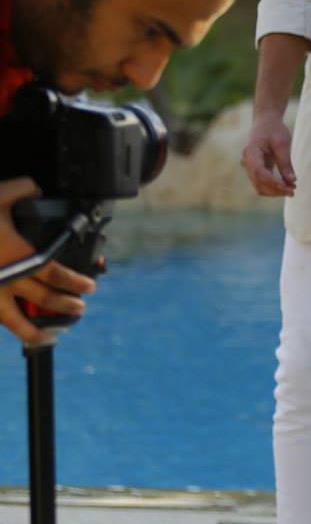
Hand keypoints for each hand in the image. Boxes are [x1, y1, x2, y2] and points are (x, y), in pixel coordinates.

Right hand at [0, 178, 95, 345]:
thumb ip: (22, 189)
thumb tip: (37, 188)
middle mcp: (6, 278)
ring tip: (50, 335)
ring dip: (35, 330)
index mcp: (18, 255)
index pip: (56, 273)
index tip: (89, 287)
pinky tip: (14, 328)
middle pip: (43, 299)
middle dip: (65, 306)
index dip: (76, 282)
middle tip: (79, 309)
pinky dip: (7, 326)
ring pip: (13, 322)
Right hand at [240, 112, 297, 197]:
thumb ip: (285, 162)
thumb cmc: (274, 129)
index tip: (287, 187)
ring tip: (292, 190)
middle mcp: (247, 162)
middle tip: (293, 192)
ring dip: (275, 191)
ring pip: (259, 186)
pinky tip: (287, 186)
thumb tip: (292, 181)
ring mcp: (250, 167)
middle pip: (258, 183)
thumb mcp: (282, 143)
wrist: (266, 122)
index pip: (259, 172)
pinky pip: (262, 182)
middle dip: (275, 190)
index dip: (273, 182)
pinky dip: (273, 186)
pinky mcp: (256, 169)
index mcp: (251, 152)